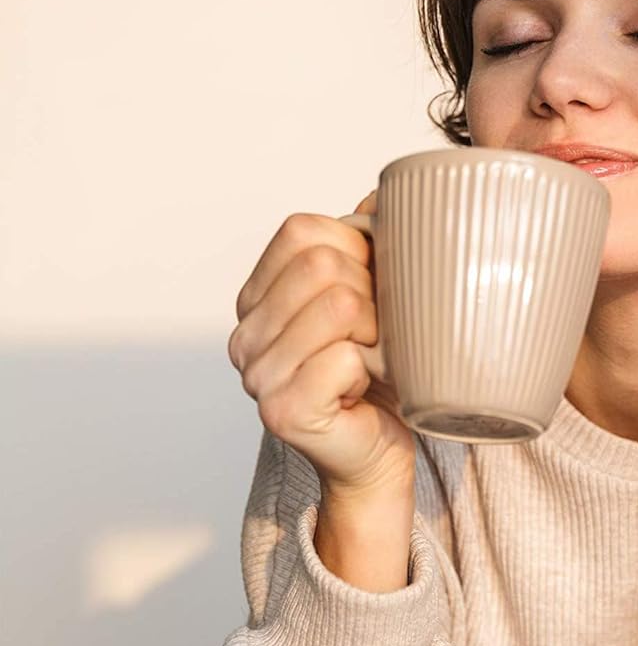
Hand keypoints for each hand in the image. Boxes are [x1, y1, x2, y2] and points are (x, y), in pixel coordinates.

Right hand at [228, 187, 416, 495]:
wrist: (379, 454)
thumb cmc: (379, 377)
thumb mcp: (375, 298)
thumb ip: (369, 245)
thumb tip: (385, 192)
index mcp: (256, 297)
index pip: (302, 231)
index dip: (356, 252)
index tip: (371, 294)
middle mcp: (244, 334)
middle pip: (322, 264)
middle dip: (372, 295)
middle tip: (377, 337)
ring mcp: (256, 375)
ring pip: (338, 305)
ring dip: (377, 334)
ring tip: (372, 362)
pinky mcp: (282, 411)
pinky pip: (346, 359)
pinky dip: (372, 372)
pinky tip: (362, 392)